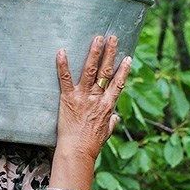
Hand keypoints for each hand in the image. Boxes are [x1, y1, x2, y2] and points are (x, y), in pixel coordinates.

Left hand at [54, 35, 131, 161]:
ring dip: (94, 53)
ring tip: (97, 38)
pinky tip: (62, 51)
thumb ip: (111, 123)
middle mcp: (97, 98)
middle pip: (106, 72)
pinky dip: (63, 65)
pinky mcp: (68, 99)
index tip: (128, 57)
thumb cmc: (91, 145)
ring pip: (90, 71)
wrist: (77, 151)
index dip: (124, 70)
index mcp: (108, 106)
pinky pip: (65, 79)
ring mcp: (83, 97)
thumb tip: (116, 118)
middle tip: (112, 37)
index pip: (118, 84)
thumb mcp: (106, 133)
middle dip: (110, 53)